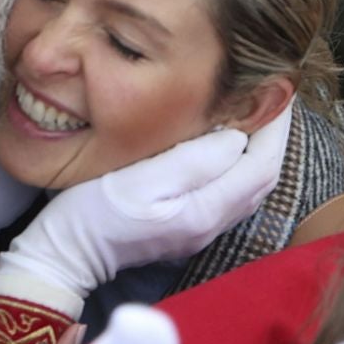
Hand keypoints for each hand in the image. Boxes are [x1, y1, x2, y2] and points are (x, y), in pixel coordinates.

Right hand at [3, 111, 292, 299]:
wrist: (65, 252)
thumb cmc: (93, 211)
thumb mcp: (140, 178)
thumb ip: (192, 160)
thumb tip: (237, 139)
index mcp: (205, 213)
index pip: (262, 166)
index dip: (276, 127)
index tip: (277, 91)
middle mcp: (210, 226)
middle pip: (261, 178)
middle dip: (272, 136)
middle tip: (270, 97)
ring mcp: (199, 230)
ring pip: (247, 187)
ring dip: (257, 151)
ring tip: (253, 115)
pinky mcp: (185, 228)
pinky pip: (228, 193)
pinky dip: (238, 165)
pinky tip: (224, 144)